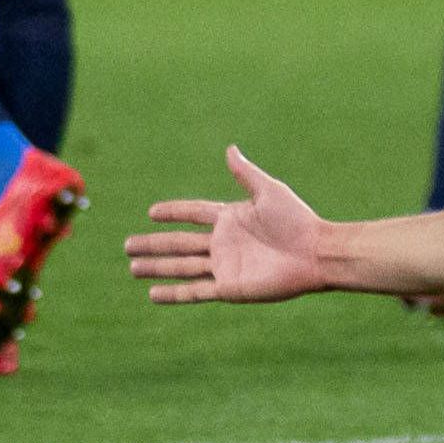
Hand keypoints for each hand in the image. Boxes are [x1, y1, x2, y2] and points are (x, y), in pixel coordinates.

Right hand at [128, 146, 332, 303]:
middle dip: (154, 245)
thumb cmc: (298, 220)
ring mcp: (224, 266)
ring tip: (132, 268)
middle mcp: (223, 242)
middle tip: (127, 245)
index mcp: (231, 218)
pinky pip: (194, 292)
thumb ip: (245, 173)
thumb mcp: (269, 191)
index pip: (193, 213)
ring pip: (181, 267)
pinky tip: (152, 294)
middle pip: (179, 243)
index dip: (174, 212)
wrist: (317, 253)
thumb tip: (230, 148)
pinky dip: (173, 293)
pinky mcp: (229, 287)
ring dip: (157, 268)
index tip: (151, 212)